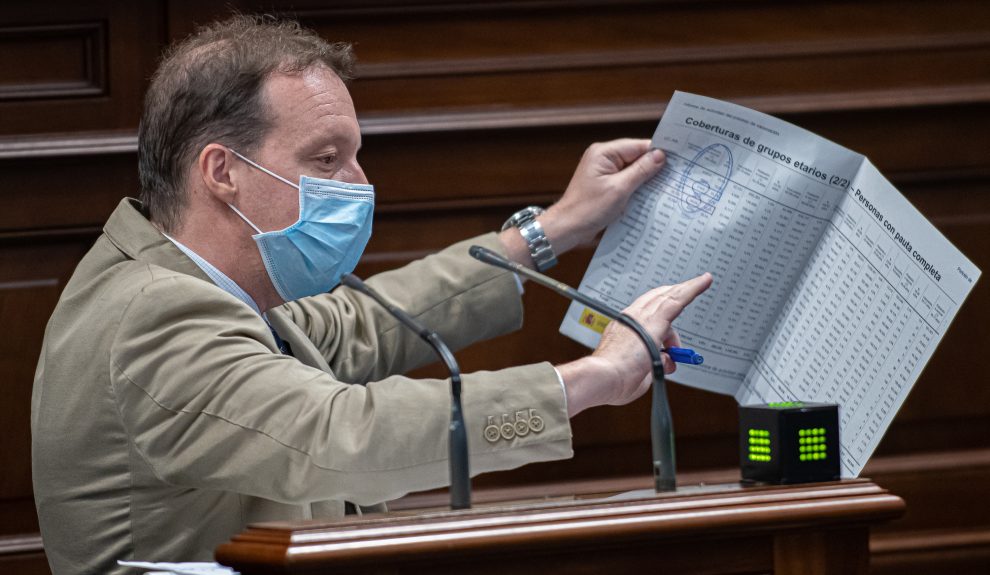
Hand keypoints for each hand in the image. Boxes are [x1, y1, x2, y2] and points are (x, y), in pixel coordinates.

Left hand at [543, 138, 665, 252]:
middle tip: (673, 177)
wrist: (568, 227)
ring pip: (633, 170)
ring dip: (645, 180)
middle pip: (636, 157)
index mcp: (604, 153)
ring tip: (664, 188)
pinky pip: (626, 181)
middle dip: (652, 168)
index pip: (638, 146)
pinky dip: (636, 188)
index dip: (657, 153)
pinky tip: (648, 196)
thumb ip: (641, 171)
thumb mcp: (619, 189)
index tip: (677, 160)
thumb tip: (660, 156)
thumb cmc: (588, 209)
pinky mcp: (605, 184)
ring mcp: (604, 171)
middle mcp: (603, 158)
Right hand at [557, 272, 712, 416]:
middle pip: (658, 301)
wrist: (603, 377)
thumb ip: (656, 365)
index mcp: (624, 328)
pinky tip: (704, 280)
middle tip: (691, 293)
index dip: (661, 311)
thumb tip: (669, 362)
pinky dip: (692, 289)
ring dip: (687, 289)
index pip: (646, 314)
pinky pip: (678, 300)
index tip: (669, 310)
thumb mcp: (640, 373)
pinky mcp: (655, 320)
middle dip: (676, 298)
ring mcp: (642, 317)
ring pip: (669, 297)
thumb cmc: (614, 381)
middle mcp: (632, 318)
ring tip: (703, 281)